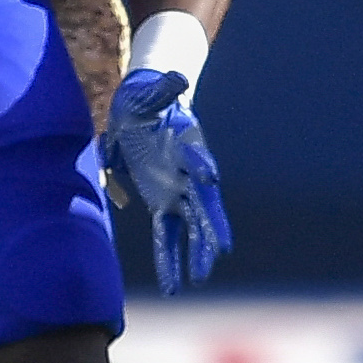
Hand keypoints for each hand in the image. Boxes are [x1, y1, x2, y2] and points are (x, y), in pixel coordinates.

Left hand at [107, 69, 231, 293]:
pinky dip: (169, 258)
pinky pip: (166, 234)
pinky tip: (174, 285)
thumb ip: (162, 91)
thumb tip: (177, 78)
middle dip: (210, 228)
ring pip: (191, 226)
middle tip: (220, 251)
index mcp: (186, 146)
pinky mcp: (161, 201)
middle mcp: (187, 174)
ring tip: (199, 279)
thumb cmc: (144, 99)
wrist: (142, 107)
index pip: (197, 161)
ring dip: (194, 252)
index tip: (210, 179)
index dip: (203, 170)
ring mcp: (176, 190)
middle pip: (203, 204)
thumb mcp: (148, 94)